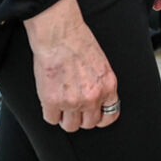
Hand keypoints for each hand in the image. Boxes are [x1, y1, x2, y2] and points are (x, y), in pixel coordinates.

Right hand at [24, 0, 117, 131]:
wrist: (60, 34)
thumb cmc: (79, 42)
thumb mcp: (102, 64)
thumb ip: (101, 85)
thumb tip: (97, 101)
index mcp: (108, 86)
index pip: (110, 116)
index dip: (100, 117)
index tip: (93, 114)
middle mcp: (93, 97)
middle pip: (89, 124)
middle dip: (81, 117)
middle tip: (74, 106)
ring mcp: (73, 101)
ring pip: (70, 126)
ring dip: (65, 117)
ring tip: (61, 103)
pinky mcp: (52, 101)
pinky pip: (51, 119)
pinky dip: (50, 112)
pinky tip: (50, 99)